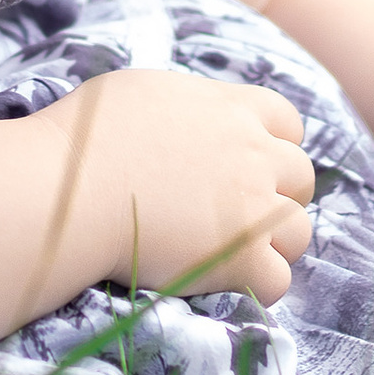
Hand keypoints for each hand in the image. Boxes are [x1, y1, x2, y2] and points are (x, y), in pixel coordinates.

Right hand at [62, 69, 317, 304]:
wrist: (71, 192)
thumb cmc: (88, 137)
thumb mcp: (143, 90)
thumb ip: (186, 104)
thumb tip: (189, 116)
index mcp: (232, 108)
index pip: (288, 121)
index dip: (272, 144)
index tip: (246, 162)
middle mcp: (255, 154)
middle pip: (302, 176)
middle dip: (279, 193)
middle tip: (238, 211)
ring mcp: (252, 208)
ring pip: (299, 231)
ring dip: (272, 242)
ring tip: (232, 250)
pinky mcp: (241, 258)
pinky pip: (277, 280)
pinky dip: (255, 284)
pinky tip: (221, 280)